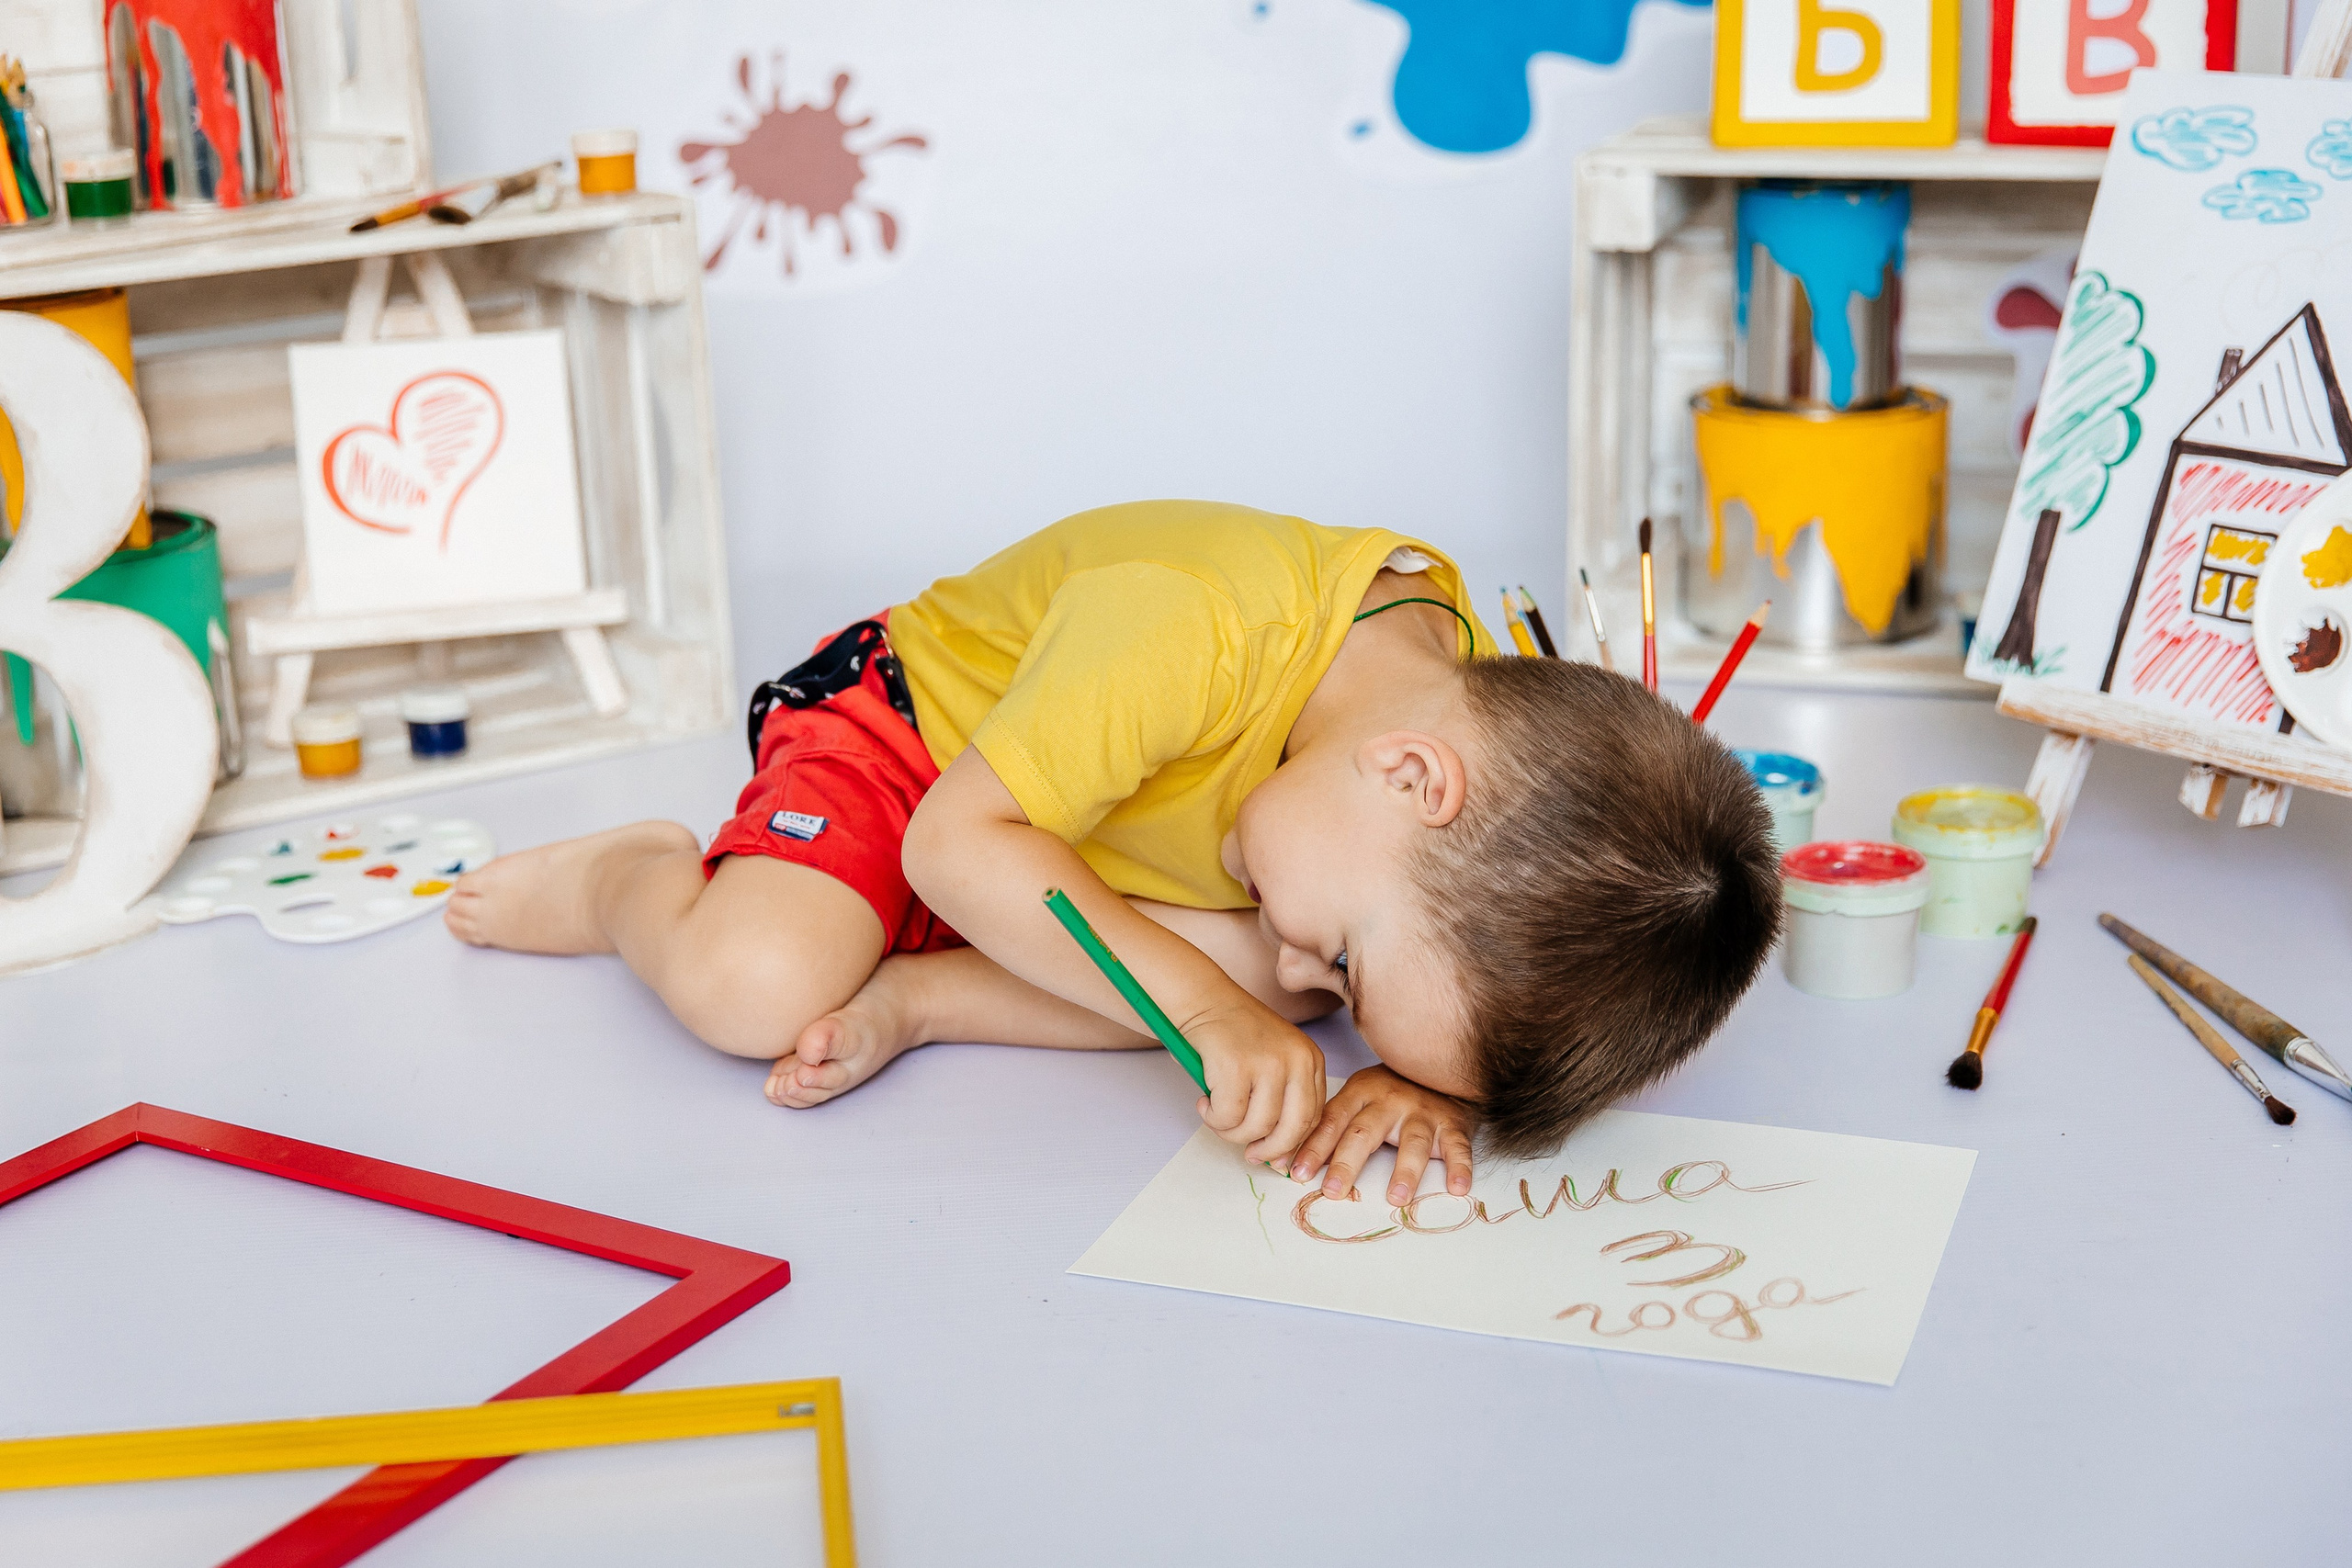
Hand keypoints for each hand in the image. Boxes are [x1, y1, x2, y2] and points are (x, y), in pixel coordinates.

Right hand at [1181, 999, 1327, 1164]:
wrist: (1204, 999)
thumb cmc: (1235, 1035)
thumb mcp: (1274, 1061)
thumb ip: (1281, 1100)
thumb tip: (1276, 1155)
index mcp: (1311, 1060)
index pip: (1313, 1118)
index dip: (1291, 1143)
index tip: (1273, 1155)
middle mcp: (1296, 1060)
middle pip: (1292, 1129)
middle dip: (1268, 1150)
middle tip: (1249, 1153)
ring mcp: (1268, 1062)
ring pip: (1256, 1127)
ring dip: (1231, 1131)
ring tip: (1216, 1115)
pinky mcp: (1236, 1067)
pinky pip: (1227, 1116)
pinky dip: (1212, 1118)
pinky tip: (1205, 1102)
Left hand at [1287, 1064, 1476, 1206]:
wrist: (1442, 1069)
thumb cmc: (1391, 1093)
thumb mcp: (1359, 1098)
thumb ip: (1332, 1126)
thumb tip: (1289, 1162)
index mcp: (1361, 1091)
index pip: (1332, 1121)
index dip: (1314, 1147)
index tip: (1297, 1172)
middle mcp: (1390, 1099)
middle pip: (1365, 1132)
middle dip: (1347, 1163)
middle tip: (1333, 1191)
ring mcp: (1423, 1111)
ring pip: (1412, 1141)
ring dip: (1405, 1171)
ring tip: (1395, 1198)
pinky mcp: (1453, 1124)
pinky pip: (1456, 1146)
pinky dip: (1459, 1167)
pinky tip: (1457, 1187)